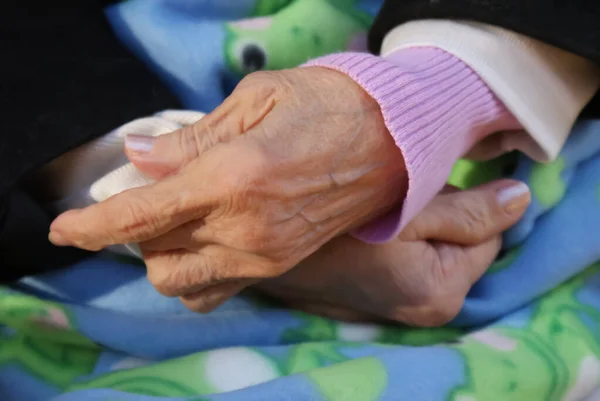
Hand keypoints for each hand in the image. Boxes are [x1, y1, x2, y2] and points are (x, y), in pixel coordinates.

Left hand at [49, 67, 406, 310]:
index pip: (140, 215)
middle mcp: (246, 227)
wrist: (394, 141)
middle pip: (153, 251)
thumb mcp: (256, 101)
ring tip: (174, 220)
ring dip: (160, 254)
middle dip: (130, 228)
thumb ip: (191, 139)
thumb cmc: (329, 106)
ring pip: (179, 280)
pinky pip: (216, 290)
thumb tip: (140, 158)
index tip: (64, 230)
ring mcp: (265, 255)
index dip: (91, 226)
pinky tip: (200, 244)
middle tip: (144, 193)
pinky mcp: (280, 266)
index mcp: (234, 176)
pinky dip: (193, 275)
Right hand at [256, 180, 530, 326]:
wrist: (251, 236)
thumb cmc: (330, 219)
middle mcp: (420, 309)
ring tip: (383, 198)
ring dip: (417, 222)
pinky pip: (402, 261)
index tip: (438, 174)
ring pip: (430, 250)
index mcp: (439, 290)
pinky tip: (368, 221)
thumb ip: (470, 208)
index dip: (472, 197)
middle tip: (405, 184)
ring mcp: (391, 306)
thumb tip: (521, 201)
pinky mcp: (367, 297)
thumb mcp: (406, 206)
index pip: (489, 234)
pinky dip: (395, 238)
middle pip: (459, 245)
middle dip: (444, 211)